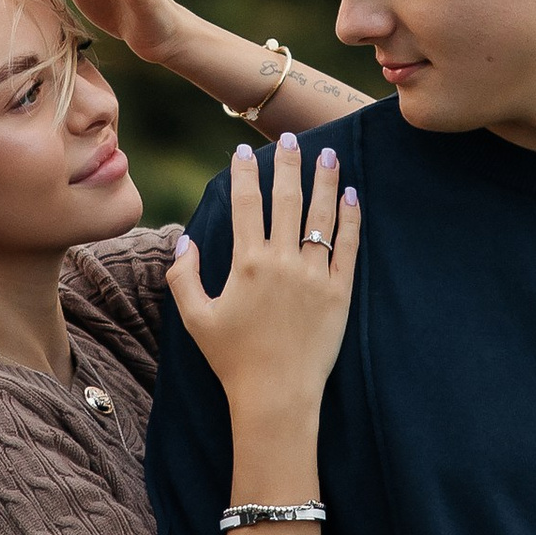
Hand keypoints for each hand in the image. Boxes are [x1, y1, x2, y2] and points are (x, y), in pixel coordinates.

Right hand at [171, 136, 358, 417]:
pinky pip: (347, 247)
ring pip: (321, 217)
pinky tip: (351, 196)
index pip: (245, 205)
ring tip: (328, 153)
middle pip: (286, 200)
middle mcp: (282, 262)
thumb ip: (184, 277)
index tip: (242, 151)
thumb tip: (184, 241)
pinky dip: (350, 219)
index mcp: (246, 264)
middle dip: (287, 164)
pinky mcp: (339, 293)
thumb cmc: (232, 359)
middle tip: (290, 138)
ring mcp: (314, 276)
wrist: (277, 396)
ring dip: (324, 182)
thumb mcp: (196, 319)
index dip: (243, 175)